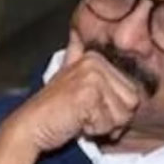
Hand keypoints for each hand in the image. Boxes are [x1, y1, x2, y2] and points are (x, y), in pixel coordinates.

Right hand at [8, 30, 141, 151]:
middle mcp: (96, 63)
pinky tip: (77, 123)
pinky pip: (108, 123)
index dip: (117, 111)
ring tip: (81, 118)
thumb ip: (75, 55)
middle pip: (132, 104)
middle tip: (87, 116)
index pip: (133, 93)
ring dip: (103, 126)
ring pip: (122, 115)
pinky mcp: (88, 95)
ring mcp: (92, 77)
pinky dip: (94, 130)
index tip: (93, 109)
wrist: (30, 126)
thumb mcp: (68, 76)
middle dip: (113, 119)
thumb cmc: (54, 108)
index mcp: (96, 58)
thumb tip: (76, 32)